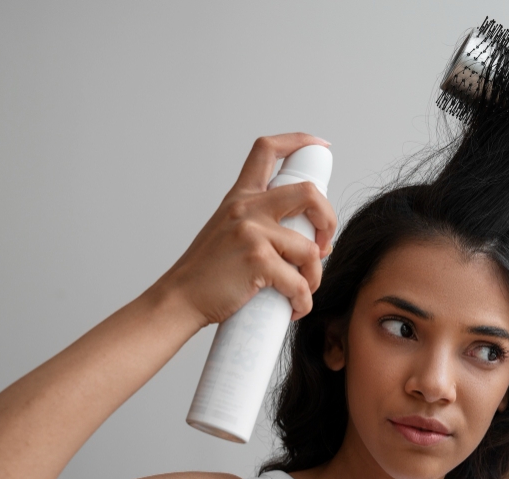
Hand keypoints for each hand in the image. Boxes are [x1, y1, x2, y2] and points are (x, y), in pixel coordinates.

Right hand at [155, 133, 337, 326]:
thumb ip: (265, 229)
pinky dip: (303, 301)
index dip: (299, 140)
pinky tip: (295, 308)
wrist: (179, 299)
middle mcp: (246, 208)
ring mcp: (252, 232)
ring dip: (315, 276)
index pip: (267, 149)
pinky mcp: (257, 260)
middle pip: (308, 192)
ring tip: (303, 291)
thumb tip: (316, 244)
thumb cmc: (207, 274)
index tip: (319, 145)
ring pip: (309, 249)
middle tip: (325, 245)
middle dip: (329, 218)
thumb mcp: (229, 233)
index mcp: (240, 197)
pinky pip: (298, 282)